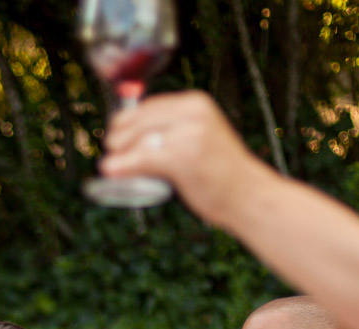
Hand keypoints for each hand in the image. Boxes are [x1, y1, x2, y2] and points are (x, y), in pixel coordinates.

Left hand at [100, 92, 263, 225]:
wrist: (249, 195)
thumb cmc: (221, 172)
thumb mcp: (199, 137)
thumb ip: (170, 130)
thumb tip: (127, 131)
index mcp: (195, 103)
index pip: (147, 106)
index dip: (124, 121)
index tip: (114, 135)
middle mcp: (192, 113)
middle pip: (138, 120)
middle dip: (118, 137)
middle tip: (111, 152)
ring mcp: (189, 133)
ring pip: (138, 138)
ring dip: (118, 153)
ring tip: (109, 165)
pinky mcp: (184, 156)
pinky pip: (143, 158)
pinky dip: (123, 165)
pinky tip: (112, 170)